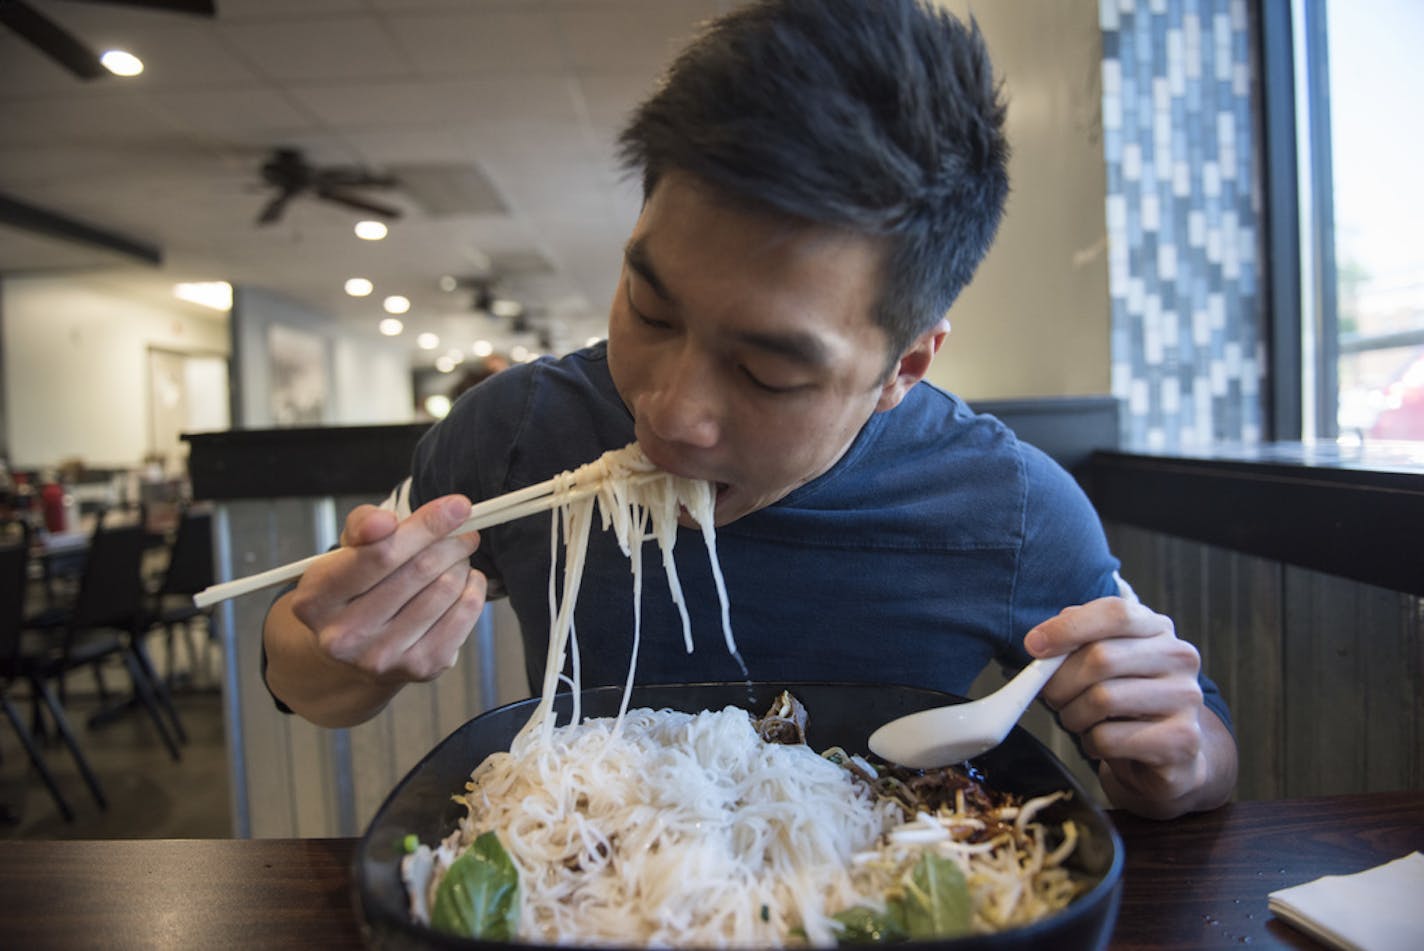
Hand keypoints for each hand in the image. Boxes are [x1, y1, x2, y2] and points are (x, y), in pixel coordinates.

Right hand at [268, 494, 486, 723]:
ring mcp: (383, 657)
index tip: (458, 506)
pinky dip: (473, 588)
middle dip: (451, 541)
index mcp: (316, 600)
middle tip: (462, 532)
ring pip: (446, 589)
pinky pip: (465, 614)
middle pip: (419, 570)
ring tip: (456, 557)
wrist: (356, 652)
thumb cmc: (355, 587)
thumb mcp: (346, 552)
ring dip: (461, 563)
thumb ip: (363, 525)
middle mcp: (345, 636)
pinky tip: (464, 581)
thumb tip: (383, 521)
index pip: (381, 554)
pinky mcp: (420, 668)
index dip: (426, 525)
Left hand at [1025, 597, 1235, 818]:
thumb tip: (1040, 640)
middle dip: (1061, 681)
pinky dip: (1090, 743)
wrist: (1166, 754)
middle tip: (1052, 697)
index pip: (1115, 613)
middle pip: (1101, 658)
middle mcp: (1179, 658)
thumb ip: (1076, 641)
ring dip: (1073, 715)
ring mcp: (1186, 699)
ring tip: (1078, 719)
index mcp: (1157, 629)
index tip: (1034, 645)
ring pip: (1102, 699)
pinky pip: (1109, 738)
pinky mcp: (1181, 740)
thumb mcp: (1101, 661)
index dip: (1068, 627)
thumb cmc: (1124, 700)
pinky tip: (1101, 742)